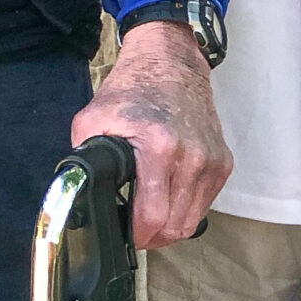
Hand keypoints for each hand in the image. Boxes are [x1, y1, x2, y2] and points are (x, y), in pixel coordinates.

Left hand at [72, 22, 231, 248]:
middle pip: (176, 226)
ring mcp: (212, 161)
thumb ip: (82, 160)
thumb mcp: (93, 120)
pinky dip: (186, 209)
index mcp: (159, 148)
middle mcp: (193, 157)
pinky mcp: (223, 162)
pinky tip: (168, 199)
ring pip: (193, 221)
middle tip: (134, 232)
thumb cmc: (133, 89)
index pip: (153, 216)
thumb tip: (77, 194)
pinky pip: (205, 204)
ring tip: (150, 218)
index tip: (124, 235)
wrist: (170, 63)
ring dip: (170, 227)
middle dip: (152, 237)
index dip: (136, 235)